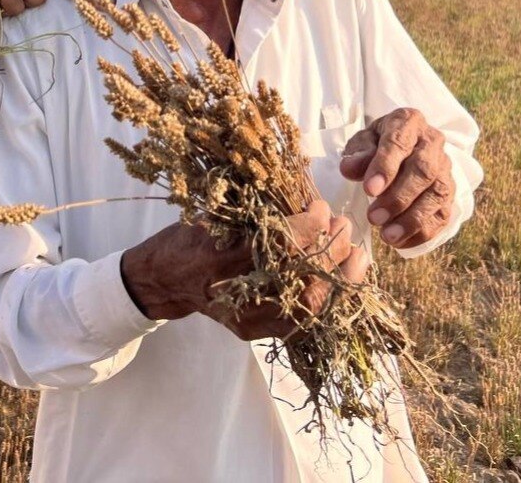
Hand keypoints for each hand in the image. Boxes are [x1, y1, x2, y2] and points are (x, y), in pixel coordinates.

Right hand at [121, 201, 368, 340]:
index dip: (310, 225)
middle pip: (302, 275)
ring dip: (342, 277)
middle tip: (341, 224)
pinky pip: (306, 323)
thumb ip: (254, 206)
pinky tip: (346, 281)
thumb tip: (300, 188)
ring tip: (355, 253)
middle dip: (331, 247)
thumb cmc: (189, 237)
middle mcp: (236, 292)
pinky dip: (333, 302)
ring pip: (311, 306)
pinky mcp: (257, 331)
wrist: (165, 281)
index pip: (280, 243)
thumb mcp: (214, 212)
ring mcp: (248, 318)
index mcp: (220, 255)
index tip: (319, 206)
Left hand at [339, 109, 454, 249]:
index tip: (369, 190)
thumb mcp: (363, 141)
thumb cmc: (378, 144)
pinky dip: (423, 232)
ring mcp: (445, 169)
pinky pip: (443, 215)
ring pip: (437, 195)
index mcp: (409, 122)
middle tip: (373, 217)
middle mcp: (433, 143)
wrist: (405, 147)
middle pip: (423, 171)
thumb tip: (349, 169)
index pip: (400, 142)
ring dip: (412, 219)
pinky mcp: (449, 193)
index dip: (385, 167)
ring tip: (387, 235)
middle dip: (398, 197)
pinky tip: (401, 242)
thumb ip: (357, 153)